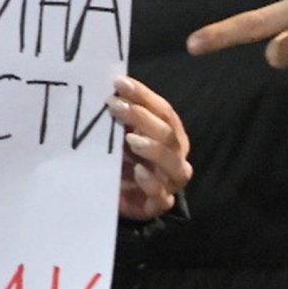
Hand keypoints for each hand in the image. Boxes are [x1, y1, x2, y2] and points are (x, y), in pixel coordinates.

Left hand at [110, 75, 191, 221]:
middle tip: (115, 106)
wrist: (119, 196)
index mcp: (171, 133)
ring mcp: (170, 181)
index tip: (119, 83)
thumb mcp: (122, 134)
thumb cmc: (123, 158)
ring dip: (153, 149)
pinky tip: (138, 172)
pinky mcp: (158, 204)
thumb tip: (111, 87)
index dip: (143, 96)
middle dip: (142, 117)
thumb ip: (122, 115)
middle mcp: (176, 155)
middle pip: (167, 134)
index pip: (163, 110)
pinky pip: (162, 197)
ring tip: (130, 139)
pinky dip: (151, 184)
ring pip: (173, 164)